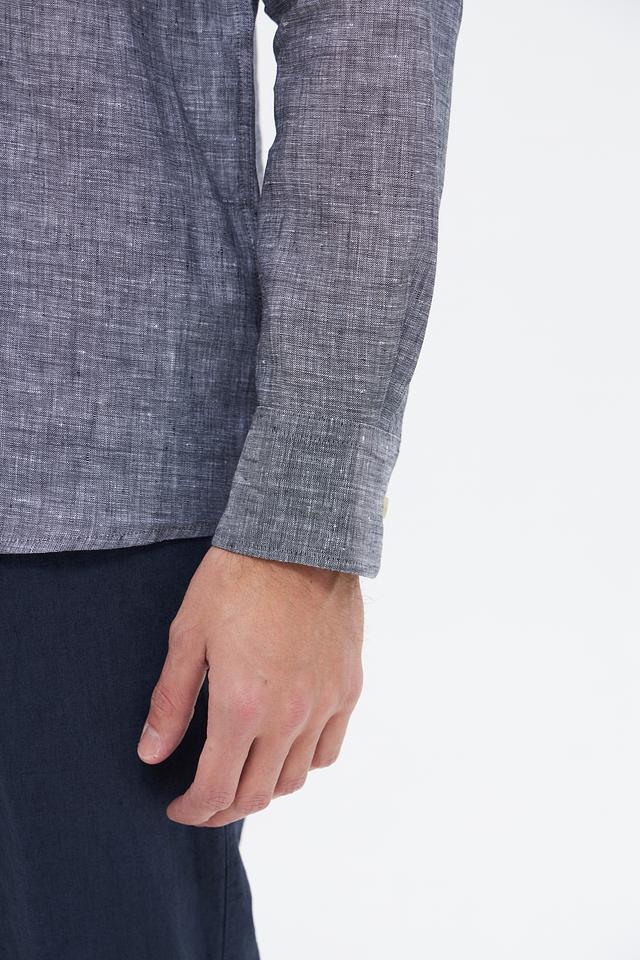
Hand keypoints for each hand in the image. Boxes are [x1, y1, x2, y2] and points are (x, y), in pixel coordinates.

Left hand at [137, 546, 363, 826]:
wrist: (299, 539)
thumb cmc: (237, 579)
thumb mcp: (188, 635)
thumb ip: (171, 702)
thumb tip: (151, 755)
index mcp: (242, 707)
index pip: (216, 790)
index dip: (193, 810)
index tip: (177, 807)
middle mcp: (288, 717)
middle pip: (257, 795)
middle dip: (223, 809)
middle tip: (203, 801)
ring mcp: (325, 705)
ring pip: (294, 779)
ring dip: (263, 790)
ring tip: (242, 776)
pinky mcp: (348, 687)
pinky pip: (328, 749)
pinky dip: (303, 763)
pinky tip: (284, 750)